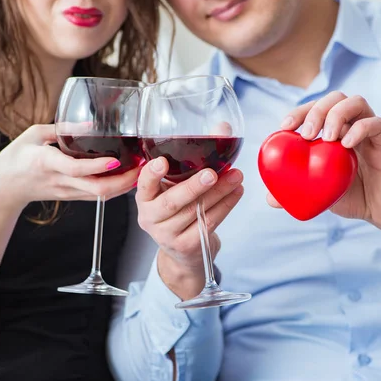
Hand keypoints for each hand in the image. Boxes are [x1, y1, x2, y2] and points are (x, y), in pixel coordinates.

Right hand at [0, 124, 139, 212]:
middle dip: (124, 181)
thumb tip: (90, 123)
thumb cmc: (18, 157)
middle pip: (97, 190)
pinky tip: (128, 176)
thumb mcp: (33, 134)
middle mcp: (61, 181)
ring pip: (102, 196)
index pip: (75, 168)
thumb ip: (62, 129)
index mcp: (47, 163)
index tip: (116, 160)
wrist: (5, 188)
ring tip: (142, 169)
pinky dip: (116, 189)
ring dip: (125, 186)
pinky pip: (98, 196)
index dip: (97, 167)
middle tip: (142, 166)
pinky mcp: (73, 198)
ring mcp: (68, 192)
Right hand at [136, 157, 243, 298]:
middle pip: (171, 202)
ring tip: (236, 177)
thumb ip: (193, 158)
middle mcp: (150, 217)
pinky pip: (208, 223)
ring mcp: (167, 234)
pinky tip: (236, 193)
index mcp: (145, 198)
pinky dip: (225, 206)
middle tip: (212, 173)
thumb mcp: (177, 185)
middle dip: (193, 186)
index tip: (162, 161)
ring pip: (195, 212)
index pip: (144, 185)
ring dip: (219, 193)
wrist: (183, 251)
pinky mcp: (186, 245)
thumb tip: (223, 129)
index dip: (151, 174)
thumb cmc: (180, 210)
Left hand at [268, 92, 380, 231]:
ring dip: (337, 114)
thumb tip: (269, 199)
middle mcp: (351, 125)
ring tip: (328, 138)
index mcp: (333, 132)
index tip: (285, 126)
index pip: (315, 107)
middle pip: (335, 98)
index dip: (299, 111)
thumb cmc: (351, 197)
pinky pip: (376, 123)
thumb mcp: (319, 195)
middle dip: (317, 109)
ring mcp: (369, 132)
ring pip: (356, 102)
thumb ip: (296, 193)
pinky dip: (360, 129)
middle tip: (307, 134)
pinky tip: (346, 145)